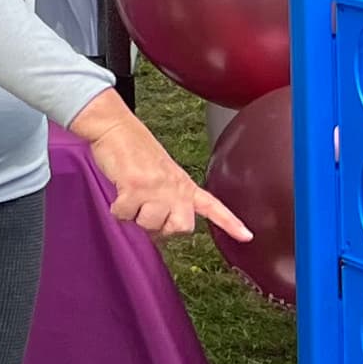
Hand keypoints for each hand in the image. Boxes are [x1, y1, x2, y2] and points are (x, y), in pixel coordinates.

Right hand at [72, 91, 248, 240]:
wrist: (115, 127)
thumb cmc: (133, 149)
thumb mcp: (161, 172)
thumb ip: (167, 197)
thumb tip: (159, 226)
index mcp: (183, 183)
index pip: (212, 206)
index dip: (230, 223)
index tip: (247, 236)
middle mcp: (174, 186)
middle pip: (181, 228)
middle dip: (161, 228)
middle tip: (147, 214)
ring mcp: (156, 187)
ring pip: (150, 225)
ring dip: (134, 216)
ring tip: (130, 196)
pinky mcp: (135, 186)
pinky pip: (126, 215)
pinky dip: (118, 210)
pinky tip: (119, 194)